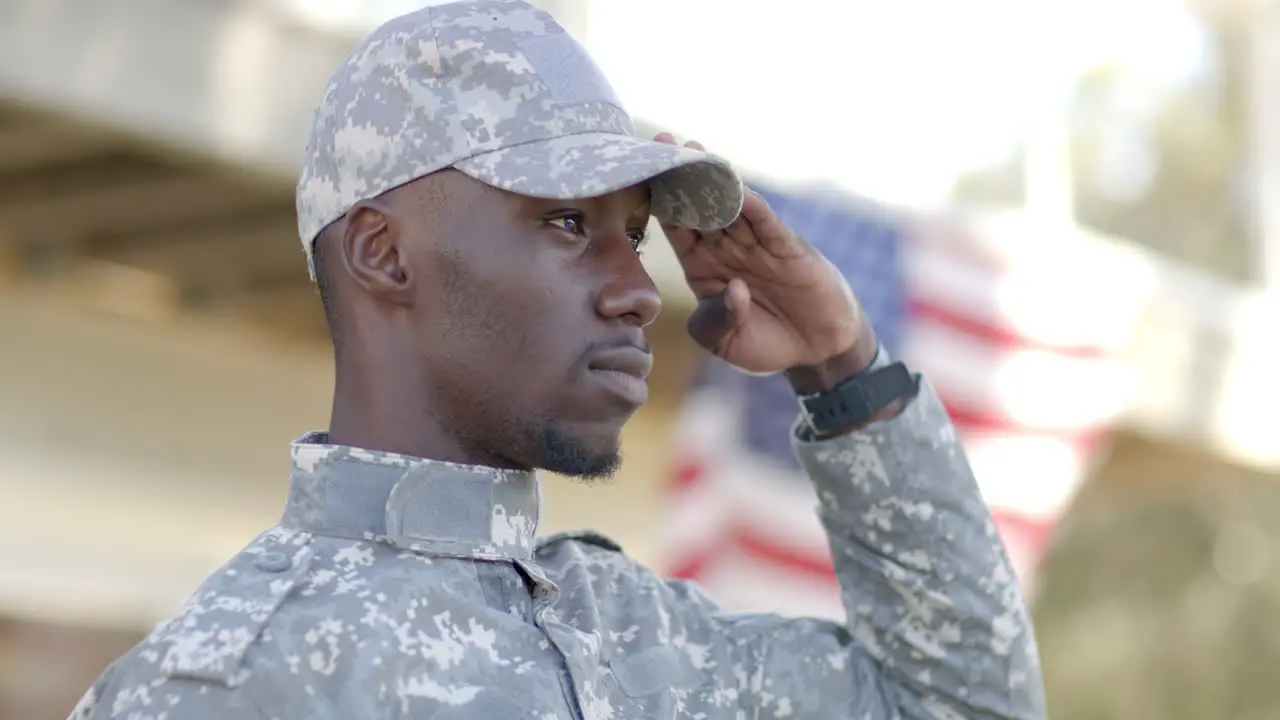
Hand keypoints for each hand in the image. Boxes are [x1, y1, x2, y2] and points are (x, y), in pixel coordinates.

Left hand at [656, 133, 875, 388]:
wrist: (816, 348)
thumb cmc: (766, 343)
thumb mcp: (724, 341)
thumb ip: (715, 321)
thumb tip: (734, 287)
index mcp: (700, 266)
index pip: (673, 227)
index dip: (656, 202)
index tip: (635, 176)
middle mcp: (725, 248)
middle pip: (697, 205)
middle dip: (678, 175)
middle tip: (658, 142)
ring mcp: (756, 244)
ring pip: (728, 205)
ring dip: (711, 178)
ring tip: (692, 148)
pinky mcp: (786, 248)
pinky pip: (765, 222)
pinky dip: (750, 204)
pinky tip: (734, 185)